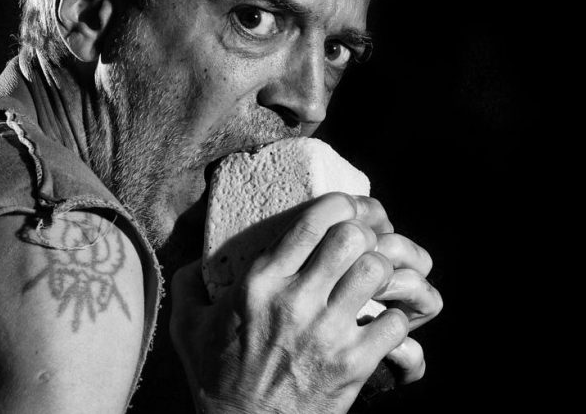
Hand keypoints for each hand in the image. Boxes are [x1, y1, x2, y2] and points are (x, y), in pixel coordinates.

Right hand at [170, 192, 441, 413]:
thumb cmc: (217, 381)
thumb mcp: (188, 328)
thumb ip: (189, 286)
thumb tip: (194, 261)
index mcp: (259, 284)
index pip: (313, 220)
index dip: (343, 204)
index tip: (351, 207)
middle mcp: (294, 302)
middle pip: (352, 238)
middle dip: (367, 233)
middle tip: (370, 240)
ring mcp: (326, 334)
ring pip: (377, 271)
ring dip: (384, 271)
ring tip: (378, 279)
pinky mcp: (352, 366)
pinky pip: (394, 322)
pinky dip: (397, 318)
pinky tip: (385, 321)